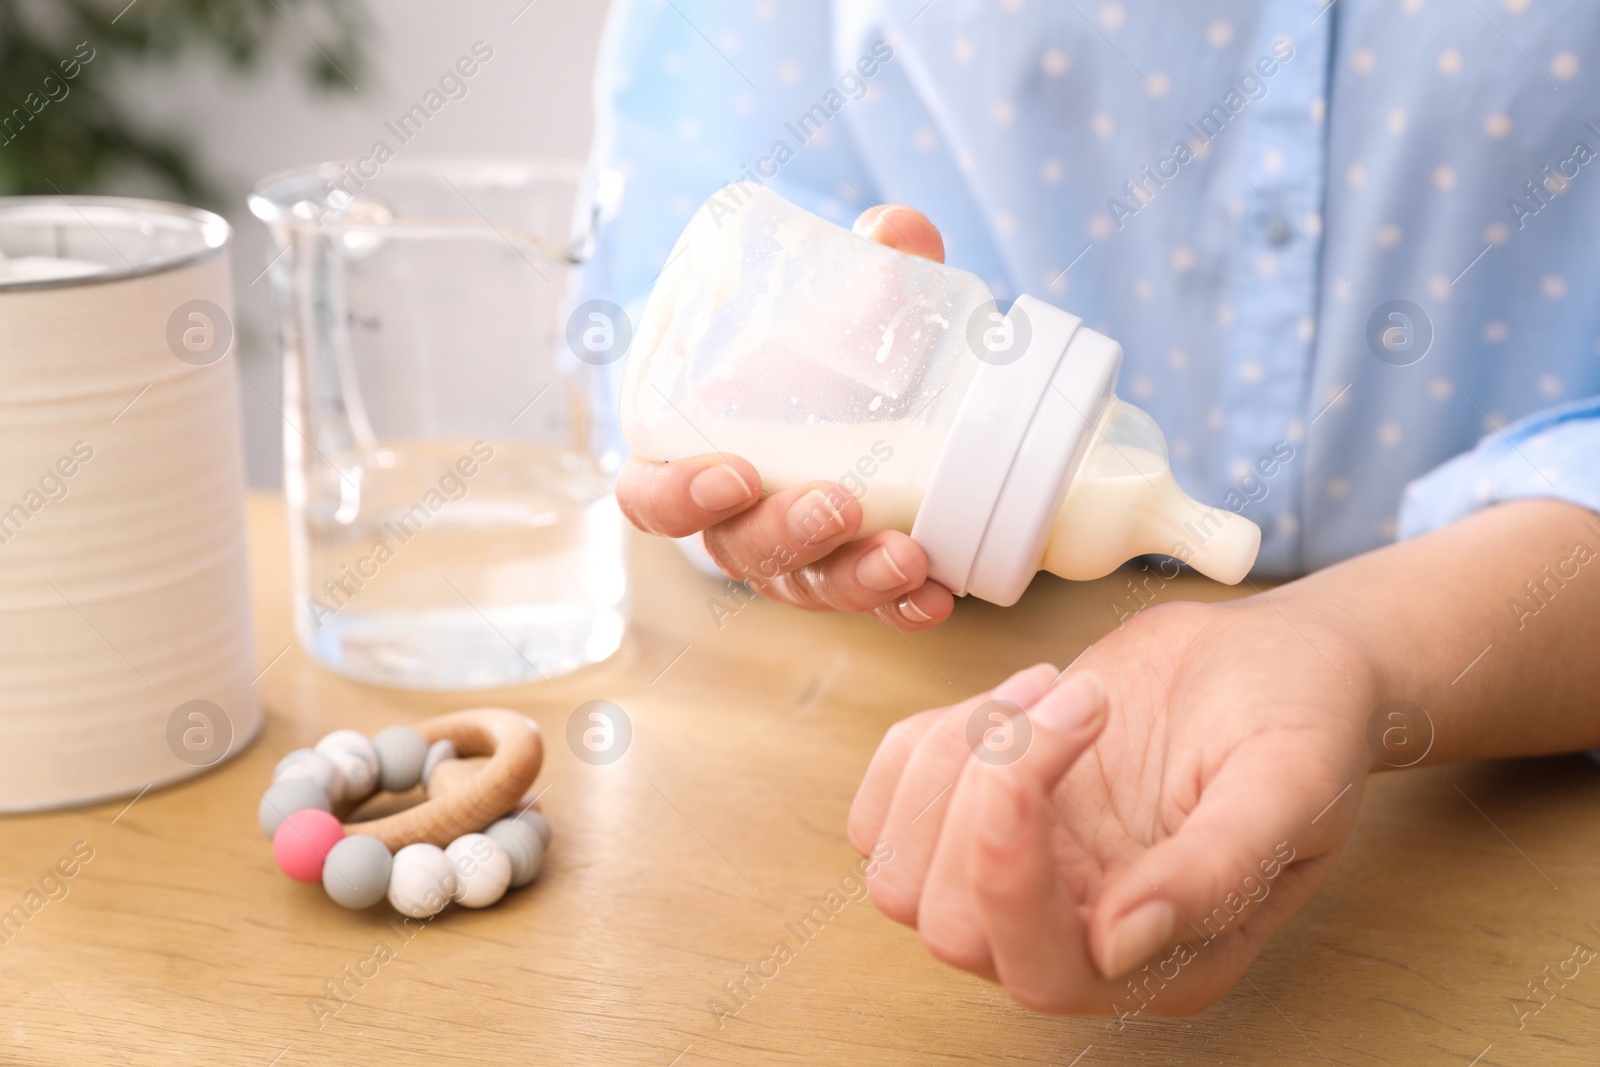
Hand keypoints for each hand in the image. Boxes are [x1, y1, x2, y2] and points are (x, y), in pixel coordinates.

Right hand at [614, 205, 954, 629]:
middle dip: (783, 534)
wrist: (910, 395)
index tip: (731, 473)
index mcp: (700, 454)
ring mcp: (799, 560)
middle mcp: (739, 520)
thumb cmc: (843, 353)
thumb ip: (871, 265)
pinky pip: (873, 608)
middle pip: (735, 551)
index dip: (675, 496)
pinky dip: (904, 606)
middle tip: (838, 503)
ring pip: (806, 586)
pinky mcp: (859, 580)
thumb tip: (897, 233)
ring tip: (908, 555)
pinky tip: (939, 595)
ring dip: (853, 579)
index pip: (650, 495)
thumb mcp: (852, 304)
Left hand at [846, 593, 1377, 1014]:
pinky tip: (1014, 697)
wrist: (1270, 661)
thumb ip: (1213, 871)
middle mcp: (1077, 940)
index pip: (1037, 966)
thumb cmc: (1299, 719)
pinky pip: (885, 811)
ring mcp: (1019, 883)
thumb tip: (1118, 948)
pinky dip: (922, 743)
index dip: (1012, 862)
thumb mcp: (1287, 785)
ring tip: (1053, 684)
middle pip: (949, 923)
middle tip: (1085, 692)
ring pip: (898, 875)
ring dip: (952, 761)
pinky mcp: (974, 821)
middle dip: (988, 791)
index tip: (1073, 725)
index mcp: (1163, 961)